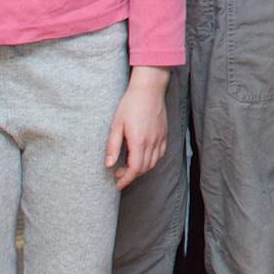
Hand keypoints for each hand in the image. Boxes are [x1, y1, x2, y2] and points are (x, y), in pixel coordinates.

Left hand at [105, 69, 169, 189]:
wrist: (149, 89)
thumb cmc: (130, 104)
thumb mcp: (116, 125)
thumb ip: (112, 146)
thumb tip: (109, 165)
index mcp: (139, 141)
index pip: (134, 169)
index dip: (126, 180)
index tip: (117, 184)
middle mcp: (152, 142)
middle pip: (144, 169)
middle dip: (131, 175)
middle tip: (119, 173)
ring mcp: (160, 138)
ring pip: (153, 163)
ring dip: (141, 169)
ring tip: (129, 166)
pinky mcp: (164, 134)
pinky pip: (160, 154)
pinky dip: (152, 161)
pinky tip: (143, 157)